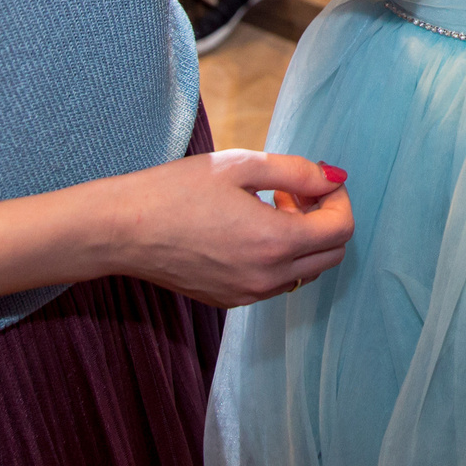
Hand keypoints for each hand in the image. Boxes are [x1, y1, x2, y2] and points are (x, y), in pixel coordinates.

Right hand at [105, 149, 353, 307]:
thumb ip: (297, 171)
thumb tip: (335, 178)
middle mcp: (267, 277)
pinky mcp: (229, 301)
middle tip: (293, 192)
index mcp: (275, 242)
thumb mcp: (242, 165)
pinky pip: (275, 283)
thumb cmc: (178, 189)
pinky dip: (278, 257)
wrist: (123, 229)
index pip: (341, 229)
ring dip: (302, 239)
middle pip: (331, 255)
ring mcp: (248, 295)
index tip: (316, 181)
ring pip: (305, 272)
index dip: (338, 200)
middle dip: (325, 219)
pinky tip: (248, 228)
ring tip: (268, 206)